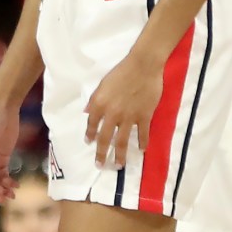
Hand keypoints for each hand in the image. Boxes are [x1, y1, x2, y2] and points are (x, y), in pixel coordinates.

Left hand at [85, 49, 163, 172]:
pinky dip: (142, 142)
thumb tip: (87, 112)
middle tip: (100, 165)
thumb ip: (94, 99)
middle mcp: (112, 114)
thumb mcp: (102, 84)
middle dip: (102, 153)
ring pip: (122, 141)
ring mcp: (129, 117)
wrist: (143, 66)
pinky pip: (142, 133)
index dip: (90, 135)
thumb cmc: (121, 71)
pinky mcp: (144, 116)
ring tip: (119, 165)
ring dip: (120, 155)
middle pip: (105, 138)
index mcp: (99, 104)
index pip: (92, 124)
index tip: (89, 143)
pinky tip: (141, 150)